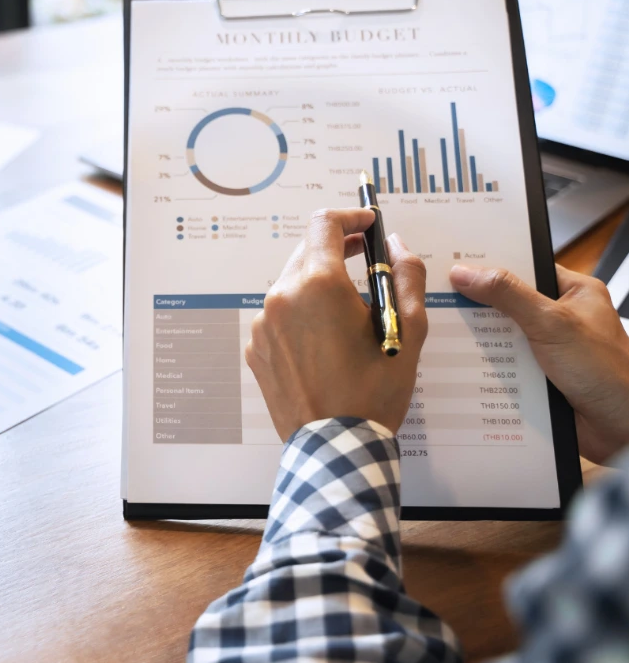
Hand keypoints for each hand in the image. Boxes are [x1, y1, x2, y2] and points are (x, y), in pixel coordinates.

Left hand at [247, 208, 428, 438]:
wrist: (335, 445)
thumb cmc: (373, 392)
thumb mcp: (407, 330)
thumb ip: (406, 275)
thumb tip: (396, 246)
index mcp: (317, 285)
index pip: (324, 224)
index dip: (349, 217)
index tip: (367, 222)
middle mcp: (281, 297)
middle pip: (307, 252)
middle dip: (336, 249)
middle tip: (364, 257)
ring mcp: (263, 324)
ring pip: (292, 285)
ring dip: (319, 285)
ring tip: (349, 311)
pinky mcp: (255, 347)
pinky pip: (279, 316)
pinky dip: (301, 315)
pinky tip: (326, 339)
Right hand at [451, 263, 628, 463]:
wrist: (622, 428)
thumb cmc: (605, 371)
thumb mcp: (552, 323)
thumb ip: (508, 295)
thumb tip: (465, 272)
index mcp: (573, 292)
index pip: (524, 268)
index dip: (489, 265)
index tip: (452, 263)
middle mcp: (560, 318)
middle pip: (507, 303)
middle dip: (476, 305)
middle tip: (437, 298)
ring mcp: (547, 348)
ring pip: (501, 336)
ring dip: (478, 339)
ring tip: (439, 330)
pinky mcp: (537, 376)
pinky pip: (502, 364)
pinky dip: (484, 366)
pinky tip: (458, 362)